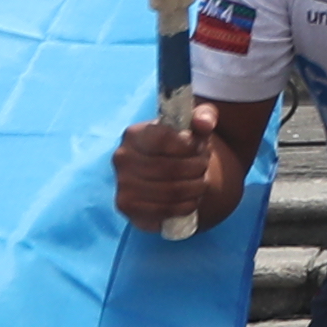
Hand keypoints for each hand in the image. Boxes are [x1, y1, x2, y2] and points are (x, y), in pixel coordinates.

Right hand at [112, 117, 232, 225]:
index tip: (200, 147)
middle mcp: (122, 157)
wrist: (164, 174)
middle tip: (204, 166)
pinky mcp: (128, 207)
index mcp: (134, 133)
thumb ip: (204, 116)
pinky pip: (165, 210)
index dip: (189, 145)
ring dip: (195, 188)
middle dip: (197, 168)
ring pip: (170, 191)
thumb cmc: (180, 146)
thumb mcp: (194, 126)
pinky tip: (192, 198)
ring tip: (201, 181)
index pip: (163, 139)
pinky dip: (186, 205)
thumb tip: (204, 123)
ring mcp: (123, 184)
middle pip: (170, 168)